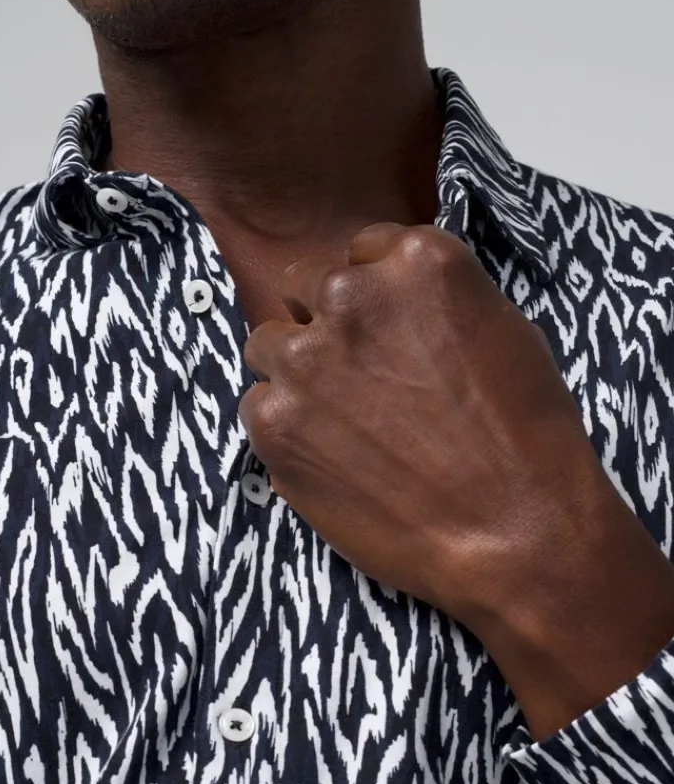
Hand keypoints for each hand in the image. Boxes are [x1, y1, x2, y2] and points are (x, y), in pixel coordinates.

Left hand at [237, 221, 611, 630]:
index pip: (360, 252)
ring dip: (295, 374)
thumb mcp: (500, 332)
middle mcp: (352, 297)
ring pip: (268, 345)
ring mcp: (305, 359)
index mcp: (416, 260)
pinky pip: (258, 408)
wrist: (514, 532)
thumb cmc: (525, 438)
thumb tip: (388, 308)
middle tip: (357, 378)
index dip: (370, 296)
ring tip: (342, 423)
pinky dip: (286, 430)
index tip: (383, 331)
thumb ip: (429, 303)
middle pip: (303, 286)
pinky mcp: (275, 422)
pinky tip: (333, 460)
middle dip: (324, 324)